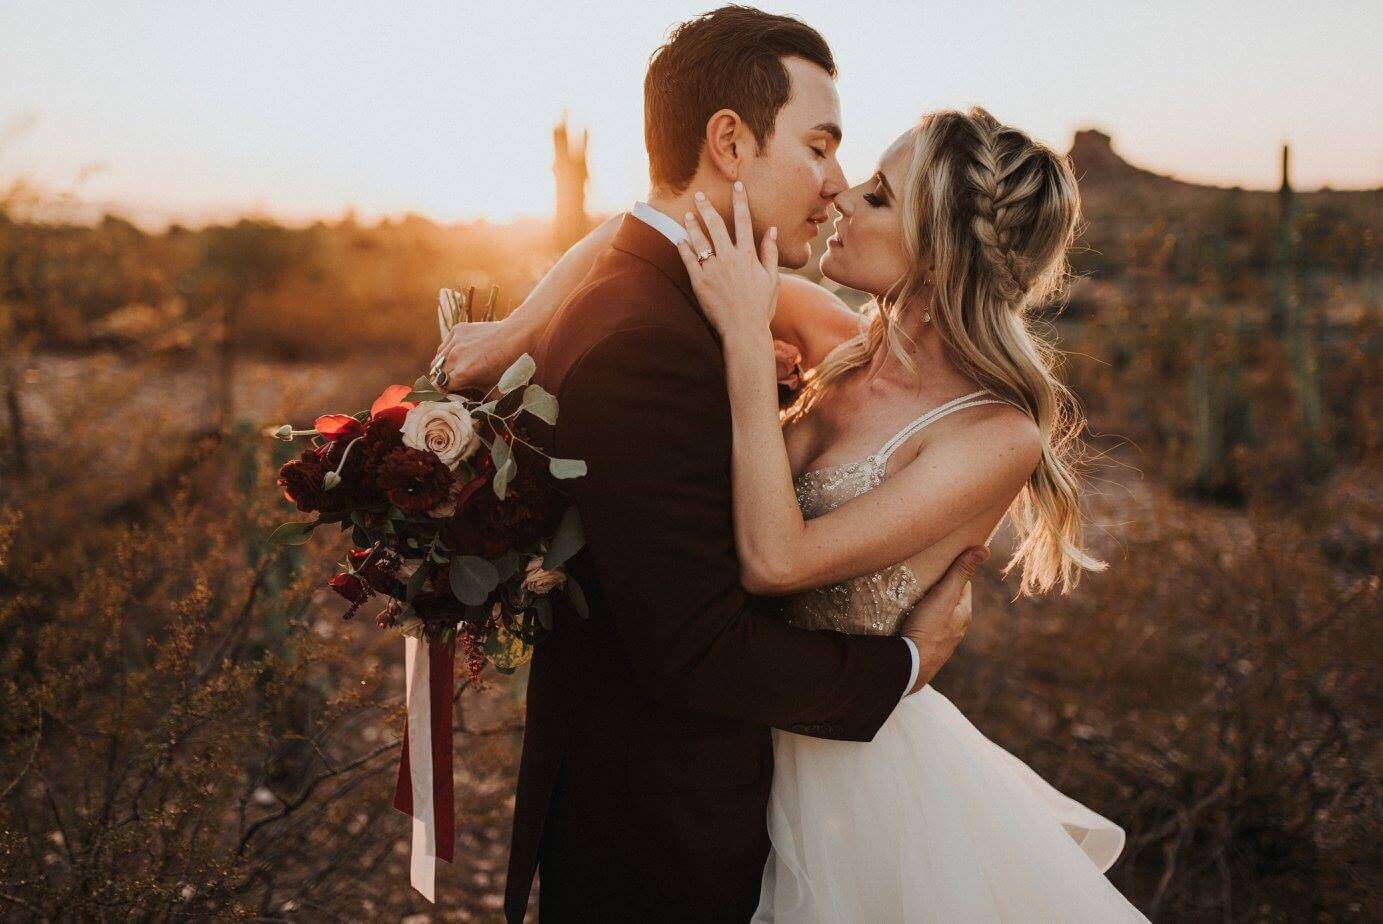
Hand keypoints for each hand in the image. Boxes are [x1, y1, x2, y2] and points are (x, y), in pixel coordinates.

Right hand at [430, 318, 534, 392]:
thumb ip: (479, 402)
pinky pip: (443, 347)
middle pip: (436, 375)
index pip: (438, 388)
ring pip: (437, 361)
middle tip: (453, 386)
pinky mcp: (457, 330)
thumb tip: (471, 413)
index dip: (441, 394)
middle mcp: (455, 356)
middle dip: (442, 382)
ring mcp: (455, 341)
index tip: (447, 396)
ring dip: (442, 368)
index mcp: (463, 373)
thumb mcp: (495, 389)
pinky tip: (458, 358)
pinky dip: (446, 354)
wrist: (517, 336)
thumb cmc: (508, 366)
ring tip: (454, 372)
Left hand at [675, 182, 778, 337]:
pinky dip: (683, 248)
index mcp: (748, 255)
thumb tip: (772, 231)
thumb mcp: (772, 279)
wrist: (744, 330)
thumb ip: (771, 253)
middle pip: (717, 225)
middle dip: (708, 207)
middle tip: (700, 194)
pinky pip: (688, 260)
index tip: (737, 185)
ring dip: (693, 225)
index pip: (744, 221)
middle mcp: (729, 258)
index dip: (741, 201)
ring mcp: (712, 269)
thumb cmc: (760, 307)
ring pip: (700, 240)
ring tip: (688, 214)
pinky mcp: (699, 282)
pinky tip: (679, 239)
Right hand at [899, 546, 989, 693]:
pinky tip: (907, 619)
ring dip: (928, 606)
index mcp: (964, 613)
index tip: (938, 563)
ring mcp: (943, 640)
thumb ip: (961, 572)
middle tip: (921, 579)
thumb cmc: (928, 628)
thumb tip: (984, 549)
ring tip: (911, 597)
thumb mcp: (944, 595)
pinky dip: (920, 620)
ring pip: (938, 615)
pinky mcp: (928, 648)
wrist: (911, 665)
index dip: (951, 572)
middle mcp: (957, 628)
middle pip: (949, 600)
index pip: (962, 584)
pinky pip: (926, 628)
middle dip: (938, 589)